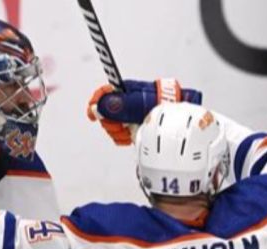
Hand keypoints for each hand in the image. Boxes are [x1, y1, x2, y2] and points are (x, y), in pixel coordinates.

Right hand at [86, 78, 202, 145]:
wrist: (175, 115)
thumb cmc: (159, 103)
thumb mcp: (137, 103)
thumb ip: (118, 105)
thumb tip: (99, 105)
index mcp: (124, 92)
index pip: (103, 94)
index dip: (95, 103)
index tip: (91, 114)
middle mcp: (124, 103)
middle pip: (105, 113)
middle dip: (110, 122)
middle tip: (119, 127)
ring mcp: (128, 115)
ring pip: (112, 125)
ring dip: (118, 131)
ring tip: (129, 132)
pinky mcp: (132, 126)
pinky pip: (120, 134)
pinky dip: (123, 137)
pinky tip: (130, 136)